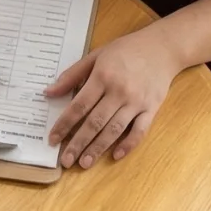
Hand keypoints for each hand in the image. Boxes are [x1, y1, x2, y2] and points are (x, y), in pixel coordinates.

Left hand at [45, 28, 180, 168]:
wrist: (162, 47)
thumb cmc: (125, 51)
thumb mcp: (95, 56)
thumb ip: (71, 75)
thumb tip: (48, 92)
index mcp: (102, 77)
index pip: (79, 106)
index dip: (64, 125)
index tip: (53, 140)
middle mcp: (119, 91)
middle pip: (95, 122)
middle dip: (78, 143)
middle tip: (66, 161)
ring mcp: (136, 101)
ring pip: (114, 129)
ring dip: (98, 148)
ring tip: (84, 163)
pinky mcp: (152, 108)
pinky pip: (140, 130)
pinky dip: (129, 144)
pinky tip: (116, 155)